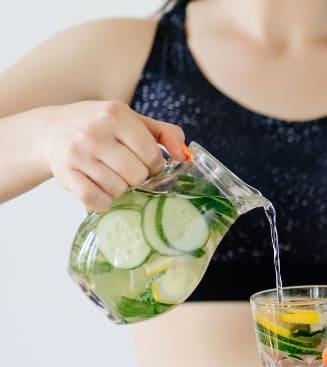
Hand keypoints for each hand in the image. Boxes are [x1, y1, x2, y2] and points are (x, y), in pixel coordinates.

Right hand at [39, 100, 185, 211]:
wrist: (52, 130)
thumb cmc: (101, 126)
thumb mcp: (133, 120)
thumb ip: (166, 133)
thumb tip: (184, 156)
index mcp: (116, 115)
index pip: (152, 155)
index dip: (154, 165)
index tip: (146, 163)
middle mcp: (95, 132)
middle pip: (137, 175)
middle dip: (137, 177)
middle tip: (126, 170)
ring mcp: (78, 154)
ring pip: (118, 189)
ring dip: (119, 188)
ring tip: (111, 175)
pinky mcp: (66, 174)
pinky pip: (96, 200)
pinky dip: (104, 202)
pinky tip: (101, 190)